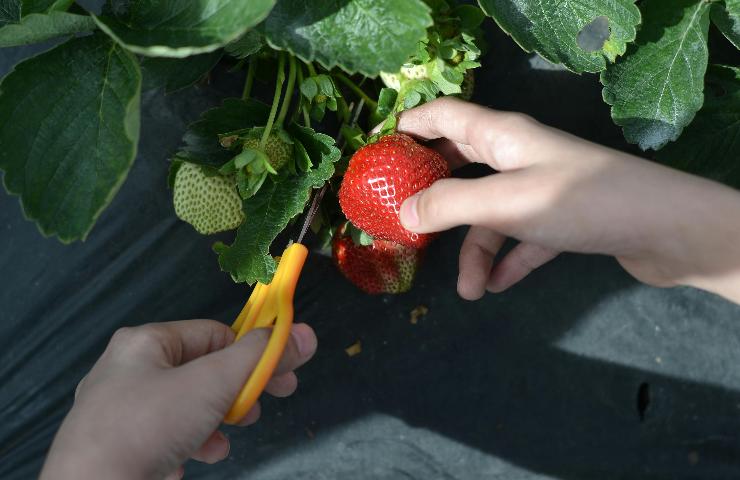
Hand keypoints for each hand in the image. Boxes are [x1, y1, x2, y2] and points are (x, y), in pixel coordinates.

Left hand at [40, 320, 316, 479]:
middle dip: (235, 393)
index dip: (252, 353)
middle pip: (200, 372)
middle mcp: (126, 370)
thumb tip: (305, 334)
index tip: (282, 376)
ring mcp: (116, 412)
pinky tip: (189, 462)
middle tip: (260, 411)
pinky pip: (161, 437)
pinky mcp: (114, 447)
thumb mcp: (213, 383)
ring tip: (222, 444)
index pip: (214, 334)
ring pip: (183, 407)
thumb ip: (260, 358)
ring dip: (212, 423)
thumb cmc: (151, 425)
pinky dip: (183, 446)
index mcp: (144, 342)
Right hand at [397, 97, 739, 302]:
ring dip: (476, 250)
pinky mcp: (563, 220)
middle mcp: (520, 156)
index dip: (412, 125)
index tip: (382, 150)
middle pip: (464, 165)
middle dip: (434, 192)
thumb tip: (403, 212)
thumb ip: (450, 205)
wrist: (663, 230)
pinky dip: (509, 261)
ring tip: (468, 289)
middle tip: (405, 217)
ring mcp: (542, 189)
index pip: (446, 115)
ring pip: (492, 214)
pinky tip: (498, 287)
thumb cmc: (579, 201)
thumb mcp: (505, 202)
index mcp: (503, 136)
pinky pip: (522, 239)